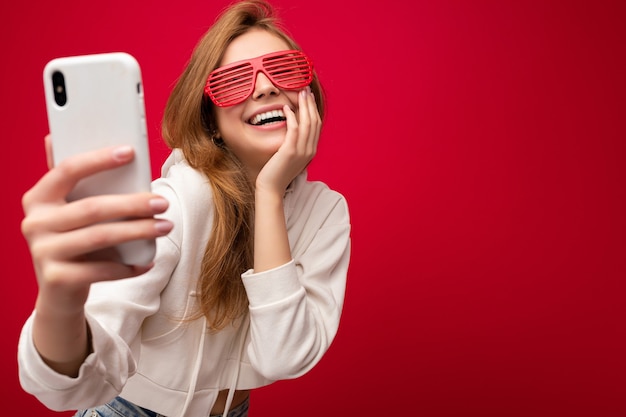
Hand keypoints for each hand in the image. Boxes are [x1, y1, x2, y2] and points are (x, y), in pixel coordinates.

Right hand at [21, 136, 172, 311]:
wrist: (60, 291)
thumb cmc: (75, 239)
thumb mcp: (72, 210)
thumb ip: (79, 182)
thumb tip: (79, 141)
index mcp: (38, 198)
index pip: (67, 170)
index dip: (99, 159)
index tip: (130, 152)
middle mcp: (34, 223)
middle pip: (92, 207)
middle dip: (133, 204)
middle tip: (163, 202)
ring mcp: (43, 252)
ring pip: (100, 237)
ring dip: (138, 231)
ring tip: (166, 226)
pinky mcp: (56, 279)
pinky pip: (101, 270)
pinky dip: (128, 267)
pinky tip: (148, 262)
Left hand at [255, 86, 320, 194]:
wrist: (271, 188)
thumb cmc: (277, 172)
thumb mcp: (290, 156)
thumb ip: (295, 144)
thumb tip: (293, 130)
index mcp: (311, 150)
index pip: (317, 125)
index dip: (314, 109)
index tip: (308, 97)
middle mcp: (309, 150)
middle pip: (314, 121)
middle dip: (310, 104)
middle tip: (306, 90)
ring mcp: (301, 151)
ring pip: (307, 123)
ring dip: (304, 106)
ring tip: (299, 93)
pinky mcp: (290, 151)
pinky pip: (294, 129)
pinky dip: (292, 117)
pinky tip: (286, 108)